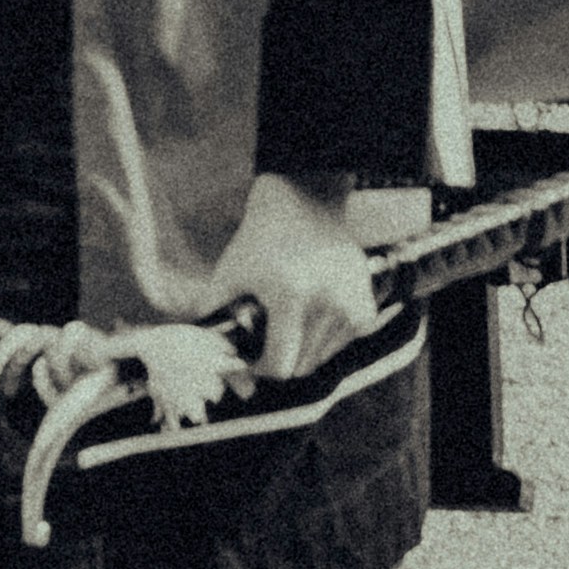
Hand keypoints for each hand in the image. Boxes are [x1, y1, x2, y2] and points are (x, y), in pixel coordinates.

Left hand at [223, 174, 385, 376]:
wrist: (306, 199)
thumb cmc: (260, 237)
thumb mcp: (229, 273)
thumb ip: (210, 315)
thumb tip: (202, 352)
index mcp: (291, 297)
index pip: (280, 365)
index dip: (260, 369)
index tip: (249, 360)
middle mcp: (328, 304)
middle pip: (302, 366)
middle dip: (281, 361)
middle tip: (265, 343)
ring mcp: (352, 305)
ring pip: (323, 357)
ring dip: (303, 351)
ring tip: (287, 324)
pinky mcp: (366, 304)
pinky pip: (344, 343)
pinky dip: (326, 340)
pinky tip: (311, 317)